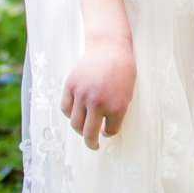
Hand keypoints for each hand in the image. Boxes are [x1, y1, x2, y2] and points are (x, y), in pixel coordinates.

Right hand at [61, 33, 134, 150]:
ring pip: (75, 124)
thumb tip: (106, 129)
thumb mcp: (128, 92)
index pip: (110, 131)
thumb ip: (117, 111)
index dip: (109, 133)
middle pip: (88, 134)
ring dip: (80, 130)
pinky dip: (70, 114)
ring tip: (84, 129)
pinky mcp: (70, 86)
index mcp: (117, 105)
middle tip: (93, 145)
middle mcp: (98, 103)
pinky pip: (66, 109)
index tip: (107, 132)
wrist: (109, 47)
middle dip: (91, 143)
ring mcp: (82, 95)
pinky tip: (77, 113)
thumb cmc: (122, 70)